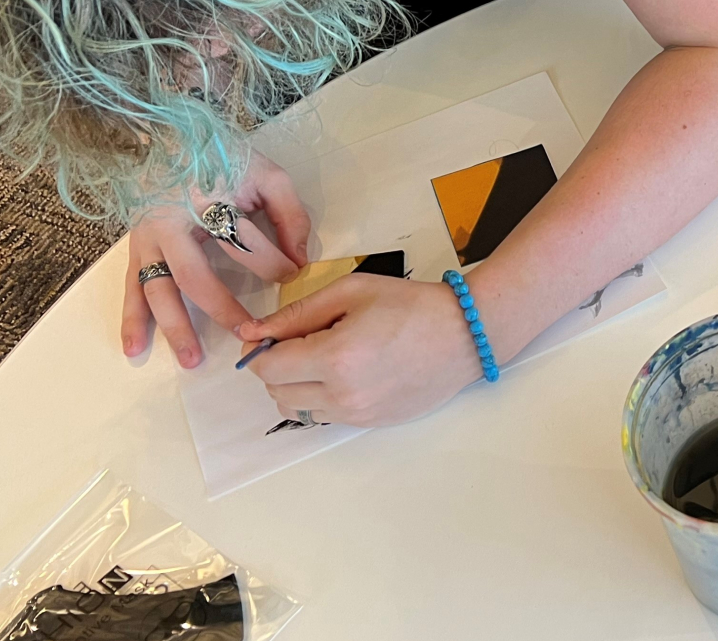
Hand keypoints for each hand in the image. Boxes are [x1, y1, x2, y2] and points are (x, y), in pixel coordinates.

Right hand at [121, 150, 310, 367]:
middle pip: (196, 274)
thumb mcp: (266, 174)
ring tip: (191, 361)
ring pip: (159, 289)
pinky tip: (135, 348)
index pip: (243, 241)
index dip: (273, 261)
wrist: (172, 138)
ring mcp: (148, 238)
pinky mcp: (135, 247)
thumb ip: (289, 213)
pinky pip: (131, 287)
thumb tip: (302, 258)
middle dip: (222, 308)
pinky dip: (131, 319)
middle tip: (247, 333)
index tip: (295, 274)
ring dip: (174, 327)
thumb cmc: (224, 158)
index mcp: (206, 200)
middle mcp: (171, 223)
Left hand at [237, 275, 485, 426]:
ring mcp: (357, 415)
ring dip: (297, 385)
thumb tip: (252, 332)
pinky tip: (348, 372)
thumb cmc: (411, 305)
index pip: (267, 368)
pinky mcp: (371, 424)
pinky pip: (326, 416)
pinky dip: (322, 397)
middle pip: (277, 392)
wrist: (465, 336)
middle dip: (278, 367)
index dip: (261, 350)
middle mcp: (342, 394)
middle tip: (303, 341)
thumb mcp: (353, 291)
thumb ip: (298, 312)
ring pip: (297, 409)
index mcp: (335, 357)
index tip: (273, 334)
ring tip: (326, 358)